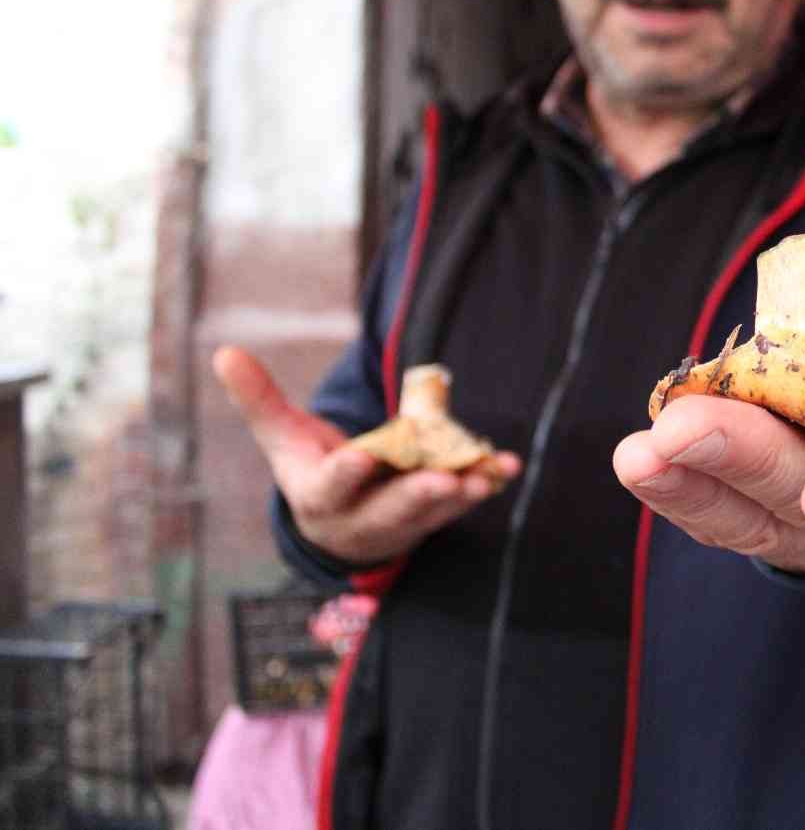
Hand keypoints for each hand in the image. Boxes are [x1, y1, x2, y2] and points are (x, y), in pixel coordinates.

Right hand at [212, 346, 519, 565]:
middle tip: (442, 479)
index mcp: (318, 497)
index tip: (365, 457)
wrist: (339, 526)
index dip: (348, 475)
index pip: (332, 488)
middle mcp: (361, 518)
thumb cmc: (307, 468)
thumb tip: (223, 350)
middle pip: (390, 509)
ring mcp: (402, 523)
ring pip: (432, 512)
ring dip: (460, 494)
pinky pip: (462, 504)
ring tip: (484, 475)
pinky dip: (486, 483)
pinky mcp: (434, 519)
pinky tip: (508, 466)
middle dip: (416, 495)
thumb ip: (259, 398)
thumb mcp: (281, 437)